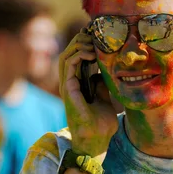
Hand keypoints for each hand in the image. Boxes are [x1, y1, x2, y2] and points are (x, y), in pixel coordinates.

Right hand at [59, 29, 118, 157]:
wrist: (97, 141)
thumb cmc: (101, 123)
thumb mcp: (106, 97)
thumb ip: (102, 84)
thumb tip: (107, 71)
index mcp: (78, 83)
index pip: (76, 56)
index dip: (84, 42)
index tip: (97, 33)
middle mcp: (70, 83)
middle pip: (69, 52)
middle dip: (80, 39)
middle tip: (94, 32)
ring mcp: (67, 87)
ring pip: (65, 56)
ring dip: (78, 45)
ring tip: (92, 40)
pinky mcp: (68, 92)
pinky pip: (68, 67)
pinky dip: (77, 56)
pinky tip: (91, 53)